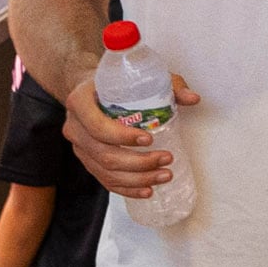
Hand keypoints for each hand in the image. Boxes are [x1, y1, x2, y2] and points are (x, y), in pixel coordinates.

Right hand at [60, 66, 201, 199]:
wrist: (89, 88)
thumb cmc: (115, 81)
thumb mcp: (139, 76)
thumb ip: (168, 85)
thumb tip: (193, 98)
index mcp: (80, 102)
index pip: (98, 126)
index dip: (123, 137)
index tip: (149, 138)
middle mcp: (74, 127)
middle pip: (105, 155)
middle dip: (139, 162)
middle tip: (166, 159)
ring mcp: (79, 147)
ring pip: (106, 172)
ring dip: (138, 179)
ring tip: (164, 175)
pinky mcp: (87, 160)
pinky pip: (105, 180)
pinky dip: (127, 189)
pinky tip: (147, 190)